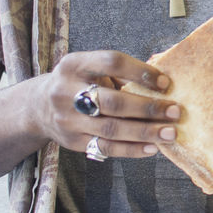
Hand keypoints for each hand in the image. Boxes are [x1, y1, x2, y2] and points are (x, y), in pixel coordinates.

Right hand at [39, 50, 178, 159]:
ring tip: (170, 132)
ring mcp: (67, 120)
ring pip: (110, 128)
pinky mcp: (72, 142)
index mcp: (74, 65)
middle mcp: (66, 91)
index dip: (140, 71)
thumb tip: (164, 81)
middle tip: (175, 111)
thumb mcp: (90, 68)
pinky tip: (152, 147)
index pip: (111, 62)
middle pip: (112, 101)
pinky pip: (105, 148)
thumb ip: (120, 73)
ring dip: (144, 132)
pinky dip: (131, 149)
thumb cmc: (80, 82)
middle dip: (147, 108)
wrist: (37, 107)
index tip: (165, 82)